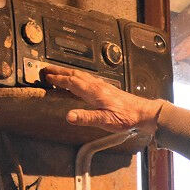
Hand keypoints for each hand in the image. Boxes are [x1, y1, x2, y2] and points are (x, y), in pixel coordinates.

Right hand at [41, 65, 162, 134]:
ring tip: (58, 72)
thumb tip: (68, 116)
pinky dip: (77, 77)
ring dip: (67, 72)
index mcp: (94, 92)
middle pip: (74, 75)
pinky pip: (87, 79)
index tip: (46, 76)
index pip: (71, 82)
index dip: (57, 79)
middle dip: (59, 71)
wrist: (143, 113)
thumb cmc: (127, 117)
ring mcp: (102, 86)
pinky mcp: (107, 89)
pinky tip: (78, 80)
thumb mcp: (105, 120)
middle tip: (46, 69)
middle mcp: (97, 86)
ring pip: (81, 75)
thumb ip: (86, 118)